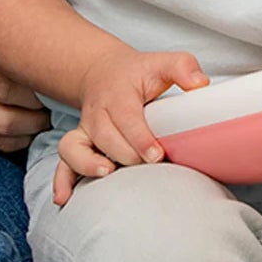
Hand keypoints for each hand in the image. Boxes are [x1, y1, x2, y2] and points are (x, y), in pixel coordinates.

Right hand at [0, 6, 49, 150]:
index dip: (42, 90)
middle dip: (39, 114)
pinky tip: (26, 129)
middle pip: (5, 109)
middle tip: (58, 105)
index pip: (10, 81)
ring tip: (45, 118)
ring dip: (29, 131)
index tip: (60, 86)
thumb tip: (65, 55)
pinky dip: (13, 140)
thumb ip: (12, 35)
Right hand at [54, 49, 208, 204]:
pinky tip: (65, 198)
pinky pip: (63, 162)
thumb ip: (183, 68)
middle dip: (125, 154)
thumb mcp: (162, 63)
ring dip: (87, 164)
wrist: (105, 73)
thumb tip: (200, 84)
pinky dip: (61, 181)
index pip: (126, 117)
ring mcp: (84, 131)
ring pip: (75, 148)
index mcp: (119, 95)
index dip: (140, 137)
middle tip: (148, 167)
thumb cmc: (139, 74)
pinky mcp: (77, 145)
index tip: (156, 154)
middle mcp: (97, 114)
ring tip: (107, 174)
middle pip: (104, 136)